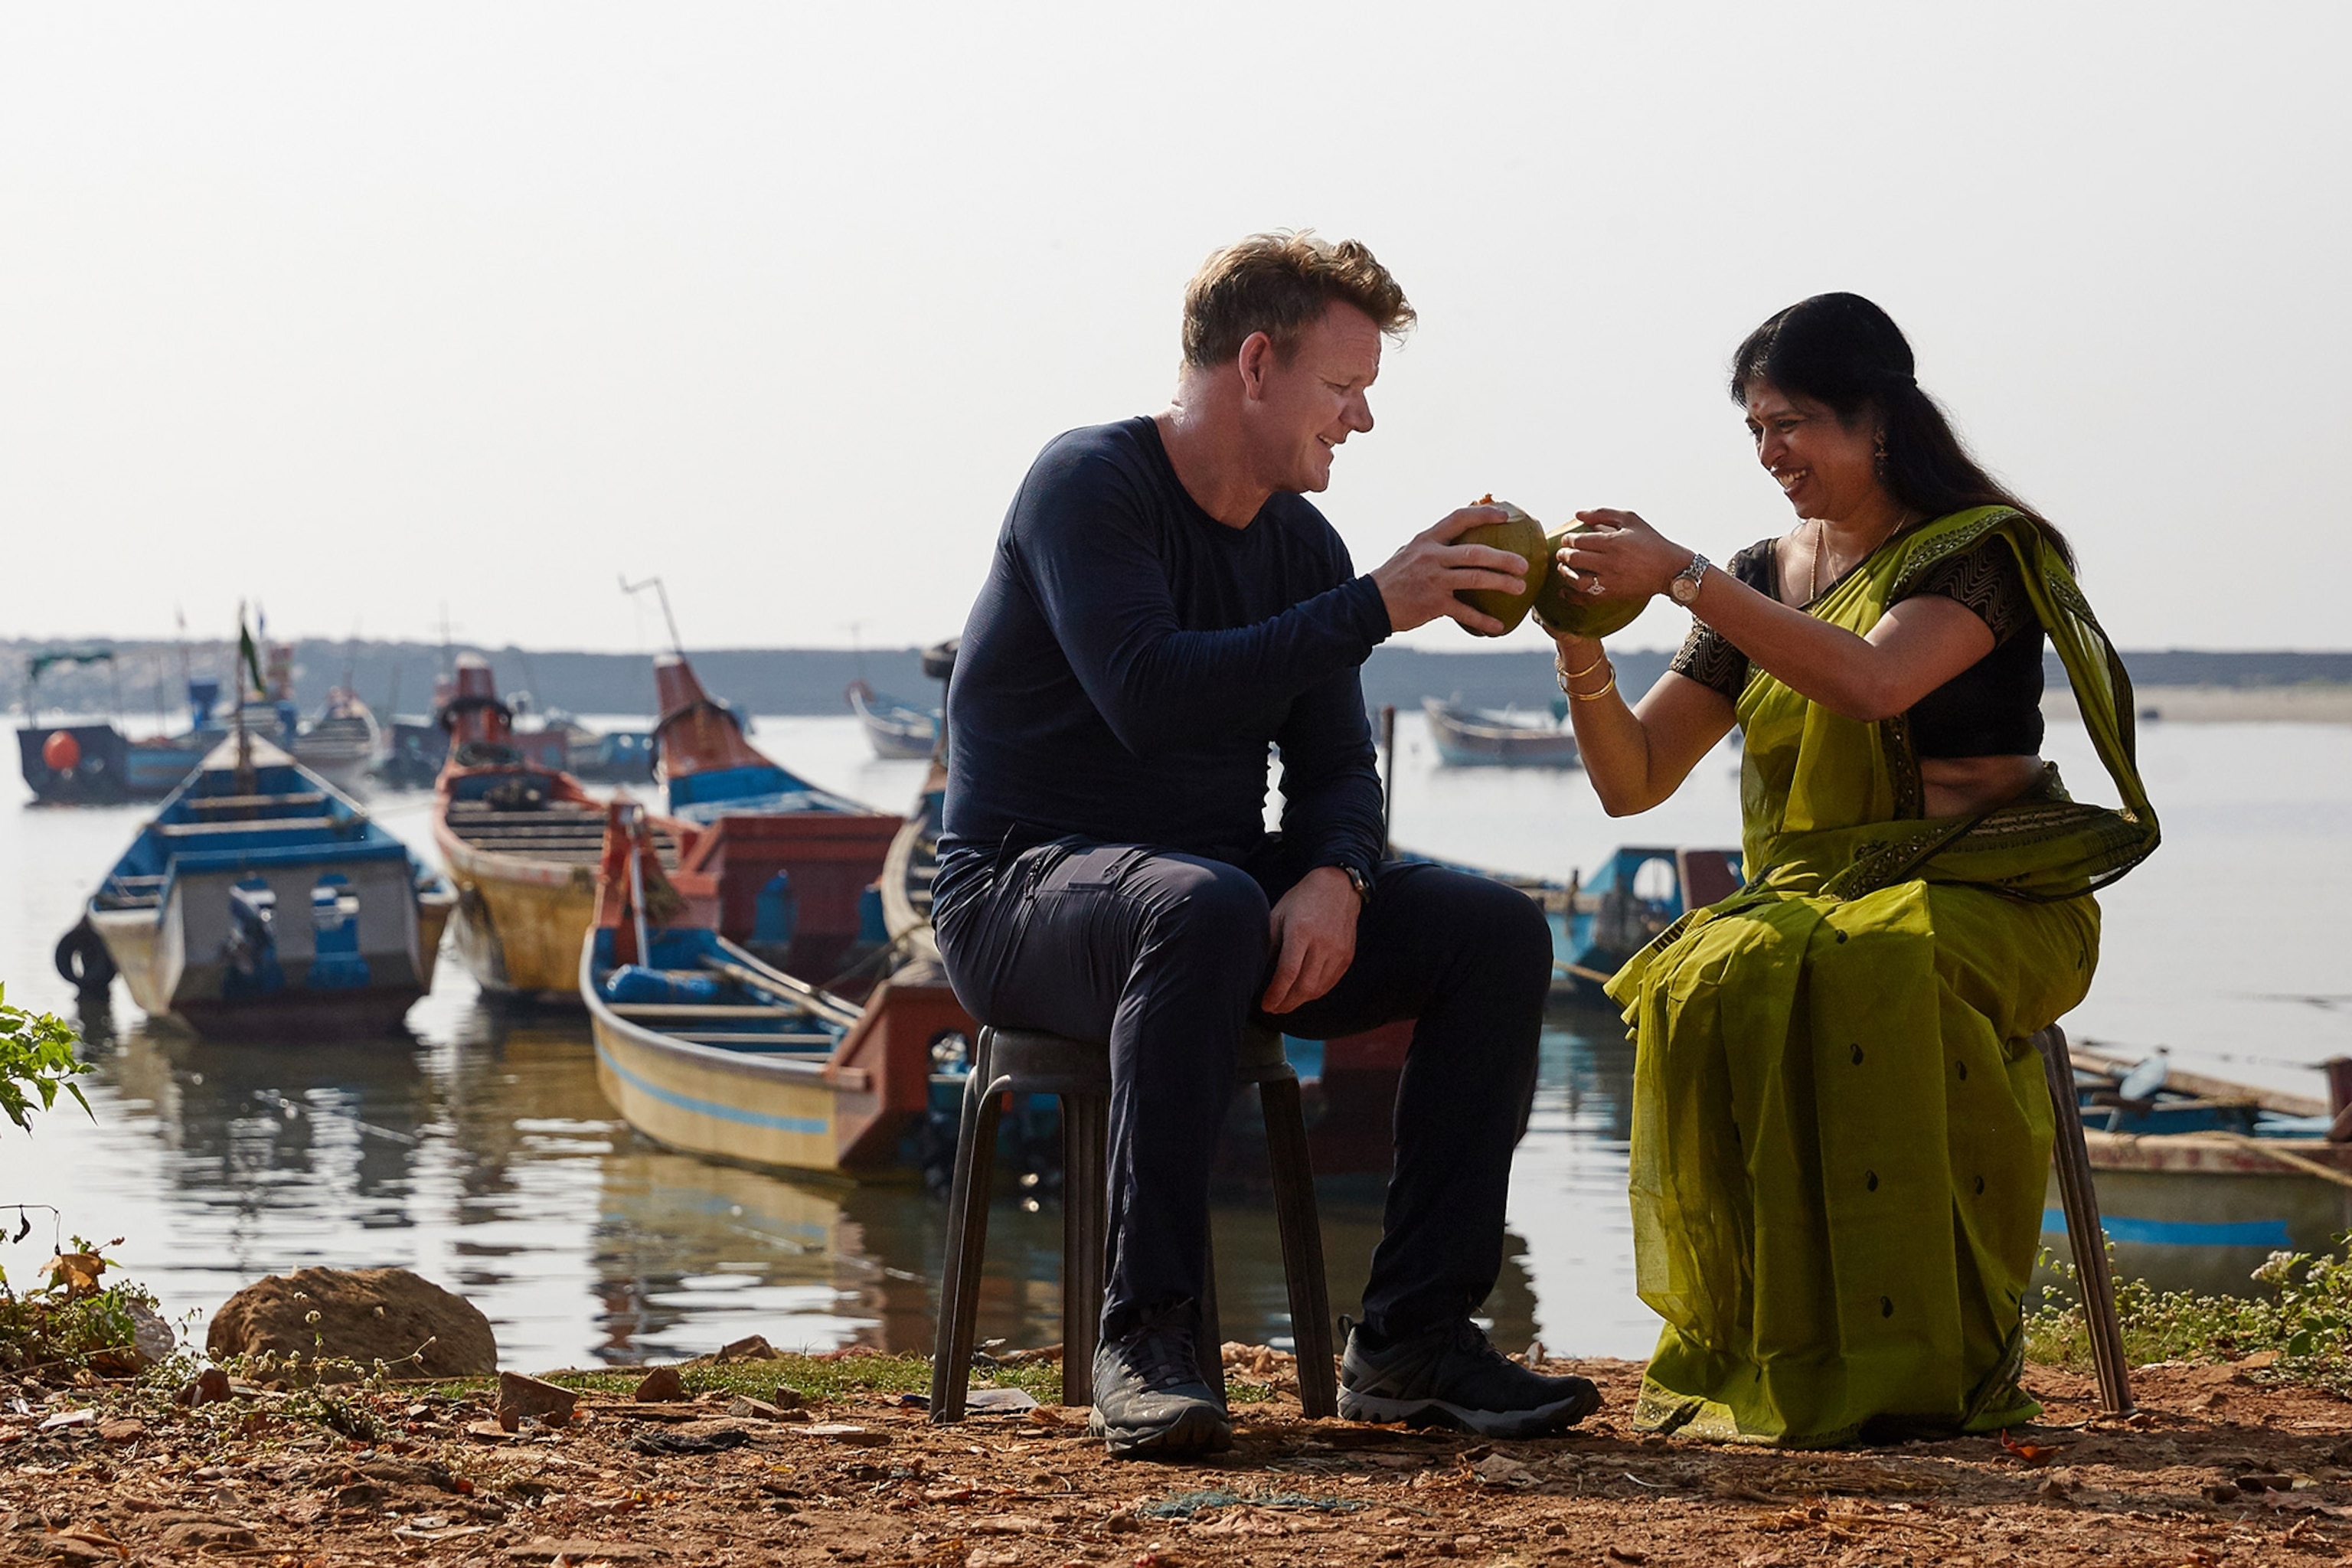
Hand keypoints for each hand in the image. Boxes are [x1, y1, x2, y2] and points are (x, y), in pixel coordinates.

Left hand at [1260, 866, 1359, 1013]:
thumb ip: (1269, 942)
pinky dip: (1315, 992)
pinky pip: (1330, 983)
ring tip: (1286, 1003)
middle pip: (1304, 986)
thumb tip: (1257, 969)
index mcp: (1300, 932)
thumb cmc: (1302, 899)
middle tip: (1274, 1008)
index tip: (1265, 1004)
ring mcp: (1337, 951)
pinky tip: (1304, 993)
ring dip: (1300, 1001)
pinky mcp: (1347, 956)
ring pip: (1318, 988)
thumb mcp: (1279, 915)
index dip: (1275, 994)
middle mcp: (1322, 943)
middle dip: (1286, 1003)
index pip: (1287, 973)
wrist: (1338, 886)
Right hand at [1372, 505, 1534, 634]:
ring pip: (1475, 579)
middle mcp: (1431, 556)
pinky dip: (1483, 620)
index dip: (1484, 514)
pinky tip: (1498, 626)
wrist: (1368, 604)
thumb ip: (1435, 545)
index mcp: (1427, 540)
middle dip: (1504, 557)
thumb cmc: (1395, 578)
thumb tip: (1463, 537)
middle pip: (1475, 553)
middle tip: (1524, 564)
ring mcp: (1433, 580)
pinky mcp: (1433, 604)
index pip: (1459, 518)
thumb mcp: (1411, 552)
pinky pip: (1465, 612)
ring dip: (1501, 583)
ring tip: (1520, 588)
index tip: (1505, 515)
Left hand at [1554, 508, 1691, 602]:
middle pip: (1575, 559)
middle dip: (1564, 554)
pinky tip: (1565, 590)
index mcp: (1613, 542)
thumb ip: (1602, 514)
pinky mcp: (1612, 594)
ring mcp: (1610, 580)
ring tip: (1563, 567)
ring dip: (1565, 573)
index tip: (1568, 539)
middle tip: (1562, 552)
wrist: (1669, 569)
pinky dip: (1571, 595)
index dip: (1568, 539)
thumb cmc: (1649, 541)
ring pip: (1576, 579)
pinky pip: (1585, 597)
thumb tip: (1577, 514)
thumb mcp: (1630, 520)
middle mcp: (1610, 562)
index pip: (1579, 540)